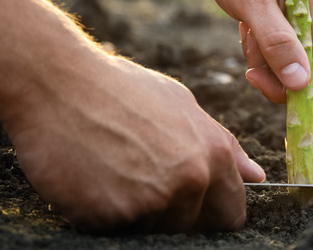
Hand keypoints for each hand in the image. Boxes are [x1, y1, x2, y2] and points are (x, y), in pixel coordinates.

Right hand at [2, 53, 264, 232]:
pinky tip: (91, 178)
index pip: (231, 214)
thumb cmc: (120, 89)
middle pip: (191, 226)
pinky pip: (115, 230)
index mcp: (214, 154)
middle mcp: (190, 180)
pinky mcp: (112, 216)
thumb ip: (224, 146)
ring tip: (113, 170)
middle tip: (140, 179)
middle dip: (172, 213)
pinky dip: (102, 213)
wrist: (57, 83)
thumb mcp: (181, 105)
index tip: (193, 206)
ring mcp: (152, 200)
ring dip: (135, 212)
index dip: (211, 213)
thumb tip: (256, 177)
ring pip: (153, 229)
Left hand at [201, 0, 312, 102]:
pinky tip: (252, 23)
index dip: (286, 88)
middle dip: (272, 70)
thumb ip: (276, 43)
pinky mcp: (304, 16)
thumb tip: (300, 84)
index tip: (252, 73)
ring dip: (265, 56)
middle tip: (247, 44)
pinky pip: (288, 48)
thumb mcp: (251, 3)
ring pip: (294, 64)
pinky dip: (265, 45)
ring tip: (247, 26)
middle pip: (307, 76)